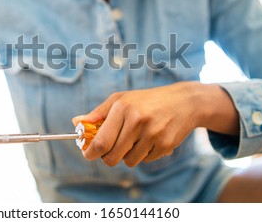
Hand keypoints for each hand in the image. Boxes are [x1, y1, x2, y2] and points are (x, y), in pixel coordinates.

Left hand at [72, 82, 237, 166]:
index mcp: (122, 108)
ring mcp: (152, 134)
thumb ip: (98, 113)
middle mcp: (137, 121)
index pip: (101, 141)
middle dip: (107, 157)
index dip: (90, 152)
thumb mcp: (121, 99)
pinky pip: (145, 161)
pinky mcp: (165, 145)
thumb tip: (77, 123)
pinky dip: (143, 154)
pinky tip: (150, 139)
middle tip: (110, 149)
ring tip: (135, 139)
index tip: (87, 154)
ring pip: (129, 161)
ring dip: (127, 155)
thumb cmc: (146, 100)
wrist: (184, 102)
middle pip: (112, 156)